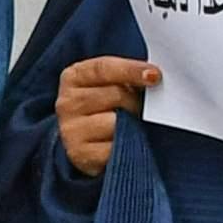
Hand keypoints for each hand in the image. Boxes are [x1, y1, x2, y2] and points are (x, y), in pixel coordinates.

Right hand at [55, 53, 158, 179]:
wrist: (86, 144)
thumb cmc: (105, 108)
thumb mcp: (111, 85)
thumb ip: (128, 77)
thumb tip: (154, 76)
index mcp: (74, 77)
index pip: (104, 68)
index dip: (131, 70)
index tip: (155, 75)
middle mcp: (67, 102)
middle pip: (116, 95)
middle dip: (135, 101)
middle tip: (140, 108)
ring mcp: (70, 129)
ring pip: (116, 123)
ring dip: (132, 125)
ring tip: (129, 126)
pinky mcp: (79, 154)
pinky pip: (114, 148)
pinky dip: (125, 146)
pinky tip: (123, 143)